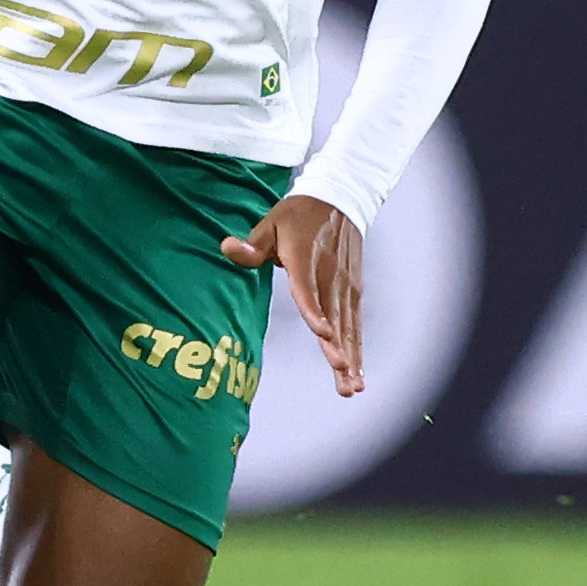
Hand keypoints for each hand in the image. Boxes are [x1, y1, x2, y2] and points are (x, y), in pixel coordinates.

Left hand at [222, 193, 365, 397]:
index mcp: (306, 260)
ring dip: (351, 358)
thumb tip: (228, 248)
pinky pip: (355, 324)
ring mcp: (345, 285)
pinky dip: (358, 349)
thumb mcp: (271, 223)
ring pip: (348, 327)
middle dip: (339, 348)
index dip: (315, 313)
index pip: (309, 290)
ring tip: (351, 387)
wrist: (340, 198)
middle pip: (334, 317)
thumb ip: (252, 244)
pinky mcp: (353, 290)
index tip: (324, 334)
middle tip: (342, 375)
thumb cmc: (300, 215)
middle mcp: (330, 276)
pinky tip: (358, 375)